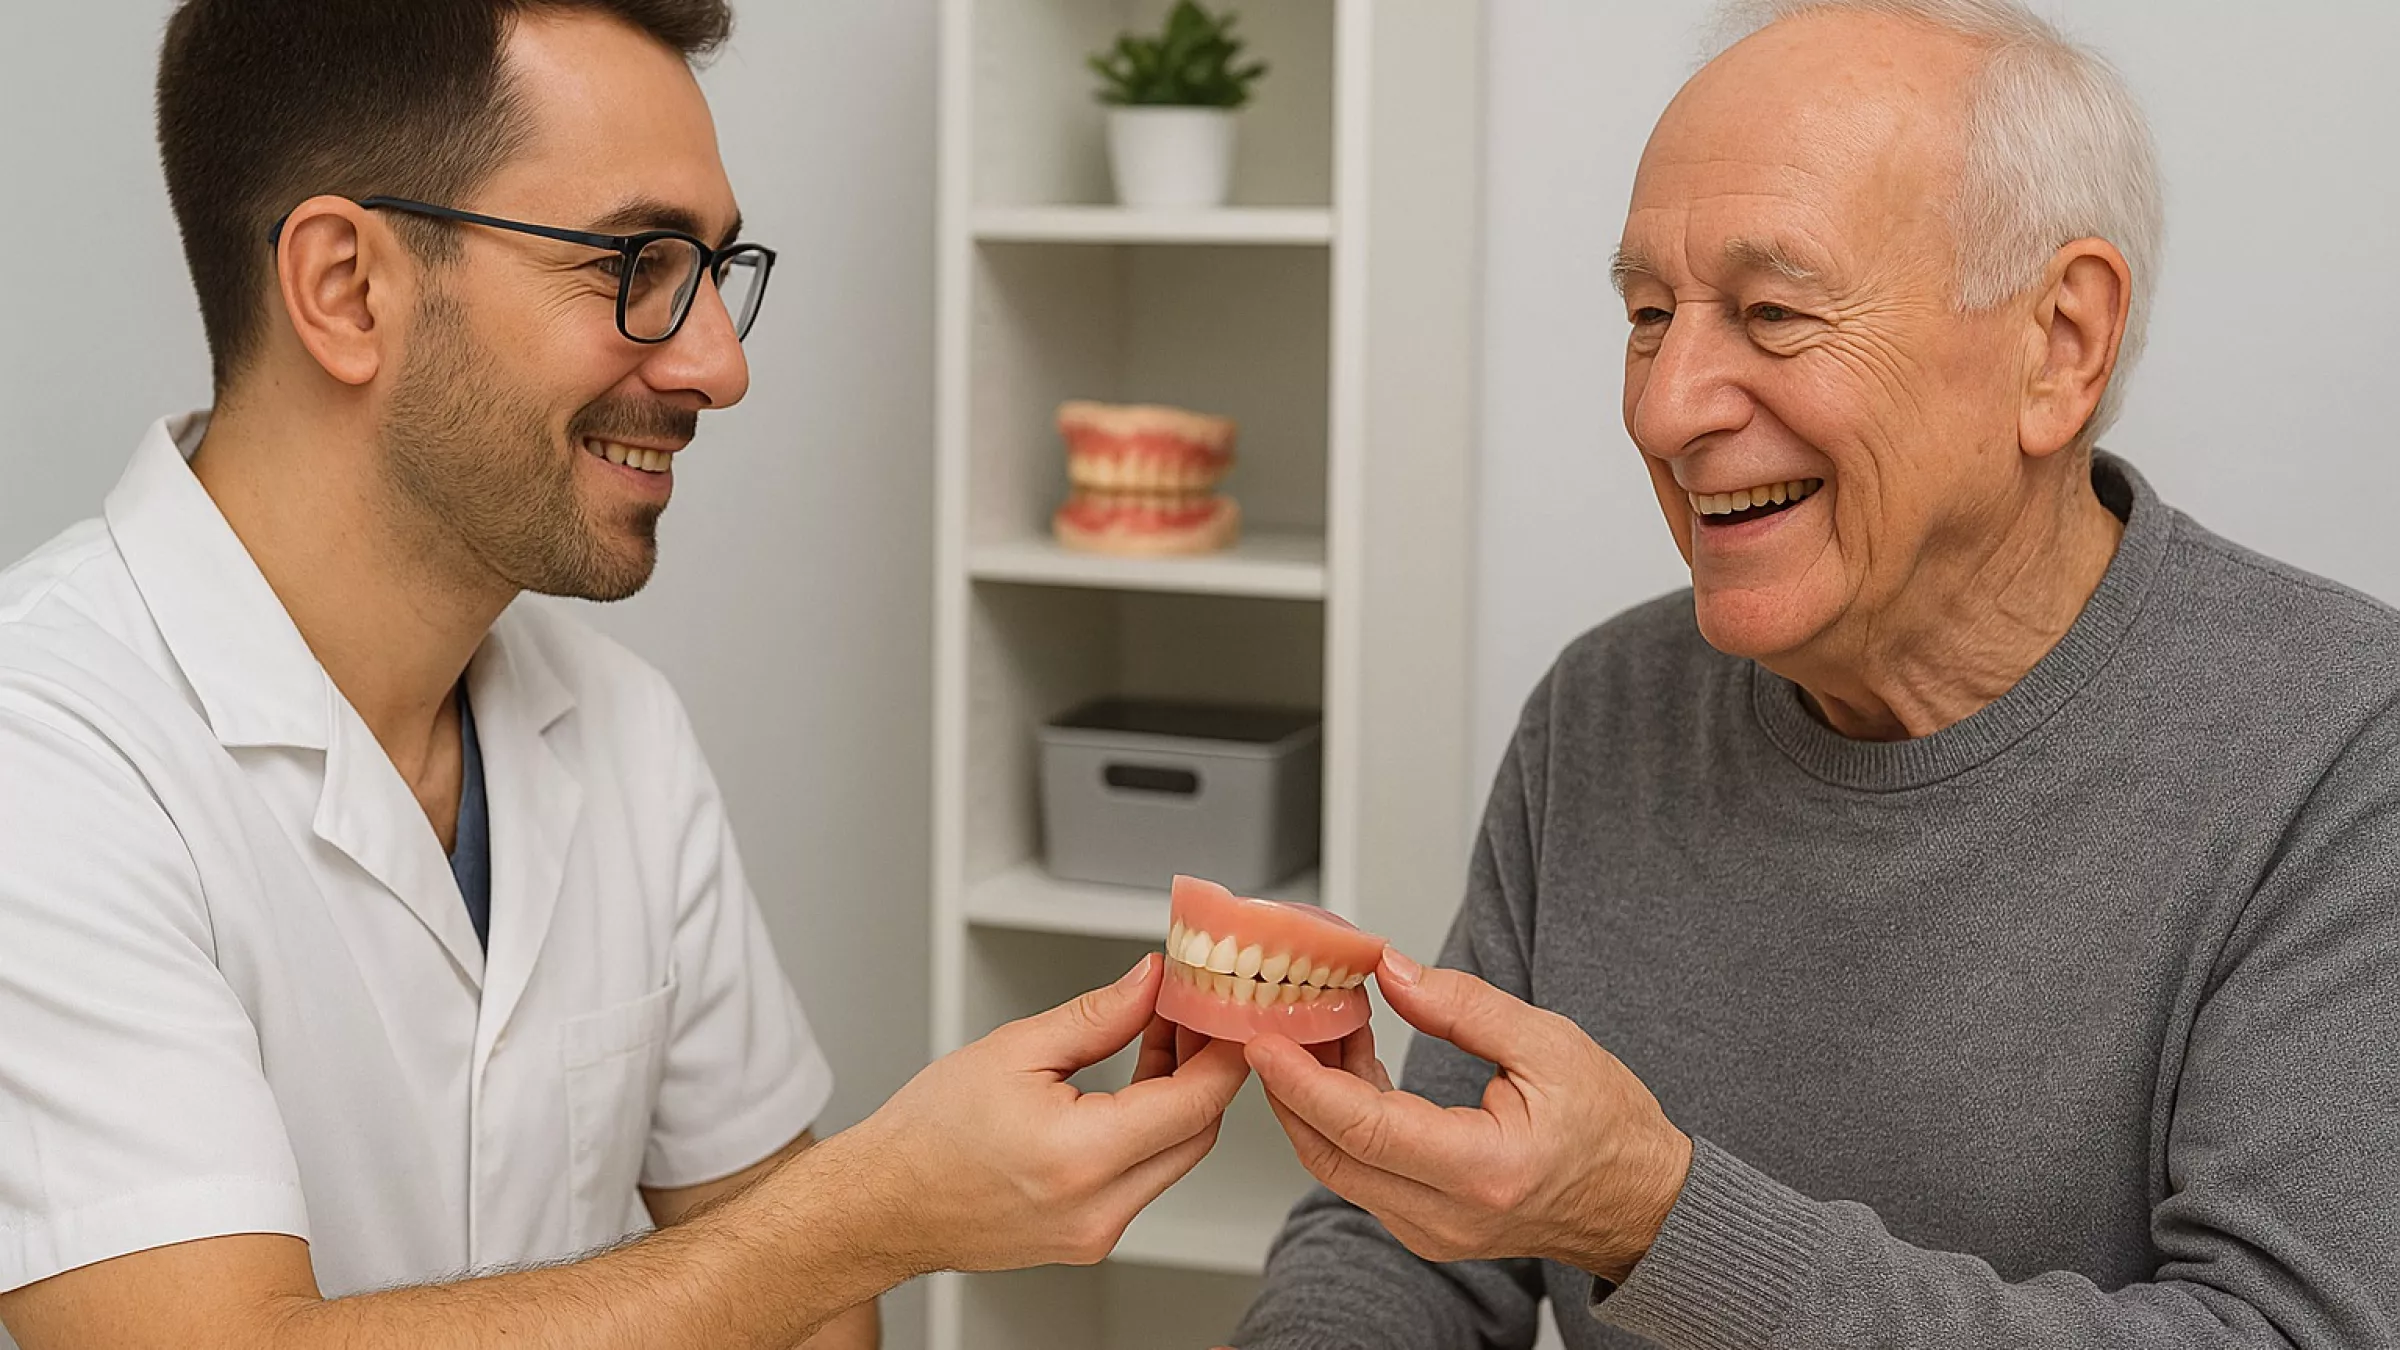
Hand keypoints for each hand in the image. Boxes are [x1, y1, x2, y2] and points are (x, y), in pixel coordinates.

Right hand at [834, 954, 1250, 1273]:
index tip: (1226, 1011)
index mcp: (1082, 1157)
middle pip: (1197, 1133)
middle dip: (1205, 1068)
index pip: (1195, 1103)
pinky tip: (1132, 1087)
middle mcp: (1098, 1208)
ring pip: (1175, 1157)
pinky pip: (1144, 1179)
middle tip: (1190, 1015)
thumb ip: (1098, 1016)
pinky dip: (1150, 1131)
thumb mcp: (1015, 1050)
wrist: (883, 1203)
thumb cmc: (928, 1134)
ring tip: (1156, 1040)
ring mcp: (1096, 1233)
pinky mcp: (1089, 1239)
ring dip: (1178, 1098)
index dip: (1222, 1051)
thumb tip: (1151, 983)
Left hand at [1245, 949, 1691, 1284]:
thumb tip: (1390, 971)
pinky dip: (1342, 1120)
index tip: (1263, 1039)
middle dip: (1291, 1085)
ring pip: (1339, 1165)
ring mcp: (1431, 1230)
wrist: (1641, 1201)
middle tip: (1277, 1018)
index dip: (1303, 1082)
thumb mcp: (1550, 1043)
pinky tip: (1351, 1065)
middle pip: (1332, 1152)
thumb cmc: (1611, 1128)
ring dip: (1316, 1099)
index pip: (1364, 1128)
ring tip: (1321, 1028)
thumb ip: (1464, 1006)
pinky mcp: (1424, 1227)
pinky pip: (1361, 1173)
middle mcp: (1447, 1214)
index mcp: (1483, 1169)